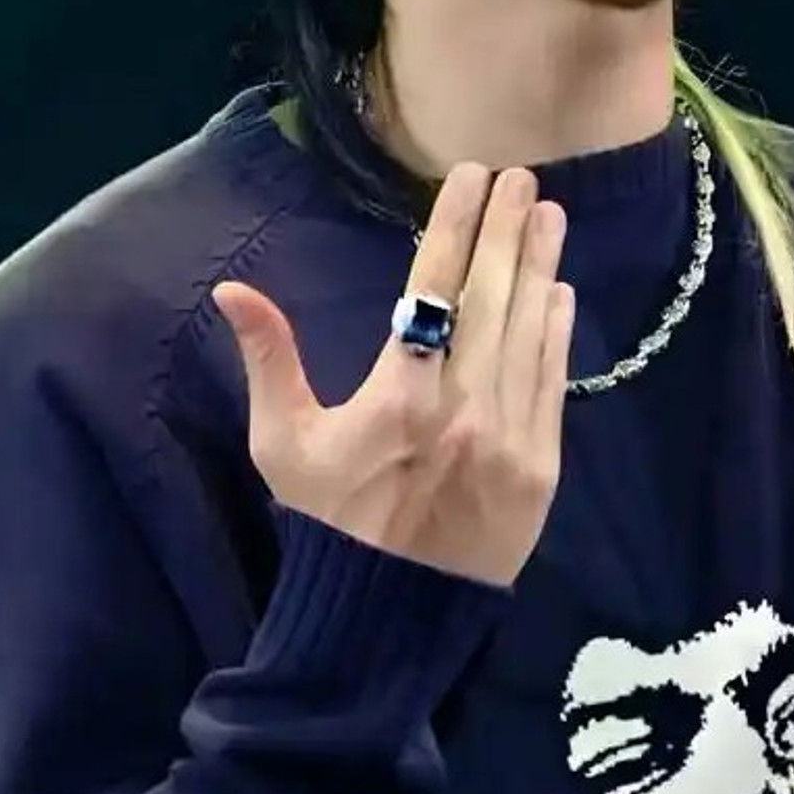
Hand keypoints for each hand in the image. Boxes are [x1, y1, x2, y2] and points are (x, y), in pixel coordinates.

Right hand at [212, 164, 574, 588]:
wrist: (387, 617)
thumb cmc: (329, 521)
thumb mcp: (283, 444)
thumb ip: (269, 360)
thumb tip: (234, 291)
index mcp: (399, 394)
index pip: (434, 286)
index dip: (454, 224)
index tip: (470, 176)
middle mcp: (462, 407)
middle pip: (492, 297)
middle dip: (506, 230)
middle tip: (521, 178)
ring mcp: (508, 438)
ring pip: (530, 333)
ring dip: (541, 268)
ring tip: (548, 216)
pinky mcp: (539, 469)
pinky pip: (553, 384)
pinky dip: (557, 333)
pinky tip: (559, 292)